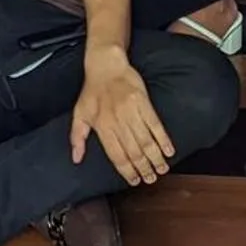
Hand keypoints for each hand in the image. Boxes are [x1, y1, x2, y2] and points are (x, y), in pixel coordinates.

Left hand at [70, 47, 174, 185]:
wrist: (105, 65)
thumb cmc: (92, 90)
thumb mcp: (79, 113)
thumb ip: (77, 137)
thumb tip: (76, 158)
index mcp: (102, 127)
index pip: (117, 156)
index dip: (127, 171)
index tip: (135, 181)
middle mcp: (117, 122)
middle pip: (134, 152)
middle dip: (143, 168)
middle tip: (151, 178)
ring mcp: (131, 112)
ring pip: (146, 142)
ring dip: (155, 158)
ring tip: (161, 170)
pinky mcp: (143, 103)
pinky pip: (155, 125)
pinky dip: (163, 139)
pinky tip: (169, 151)